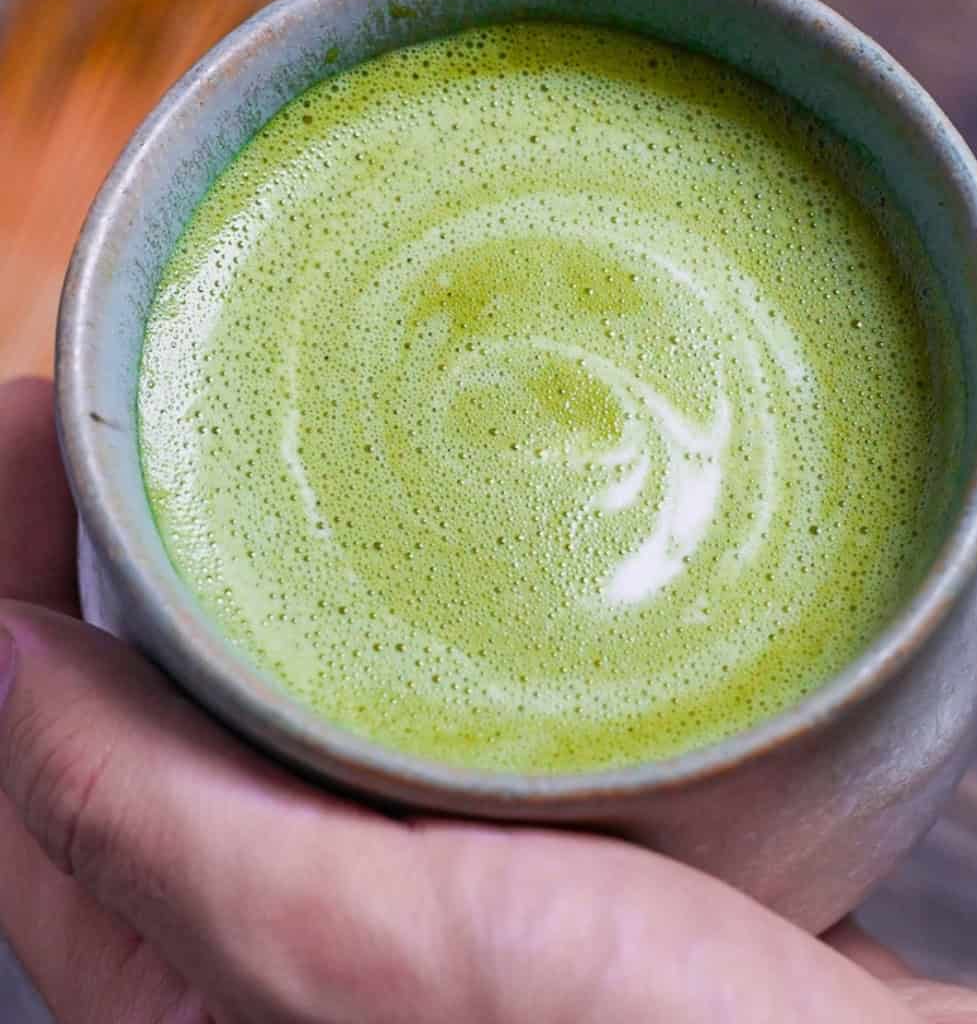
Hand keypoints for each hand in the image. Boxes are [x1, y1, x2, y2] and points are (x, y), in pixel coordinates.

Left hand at [0, 377, 976, 1021]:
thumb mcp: (378, 962)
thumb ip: (171, 839)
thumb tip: (4, 674)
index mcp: (215, 989)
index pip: (36, 764)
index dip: (8, 578)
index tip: (36, 424)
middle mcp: (298, 947)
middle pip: (138, 726)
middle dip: (105, 559)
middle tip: (117, 408)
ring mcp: (416, 894)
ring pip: (268, 716)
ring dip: (233, 588)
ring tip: (236, 455)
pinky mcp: (527, 851)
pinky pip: (400, 727)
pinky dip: (373, 634)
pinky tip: (408, 557)